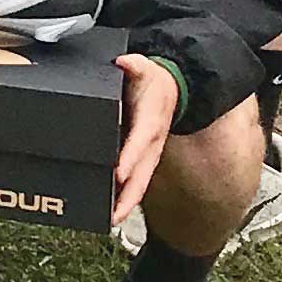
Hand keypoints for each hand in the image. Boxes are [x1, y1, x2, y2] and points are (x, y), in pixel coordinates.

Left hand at [111, 53, 182, 227]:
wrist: (171, 90)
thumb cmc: (153, 82)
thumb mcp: (145, 68)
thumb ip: (135, 65)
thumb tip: (124, 62)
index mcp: (151, 120)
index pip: (141, 140)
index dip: (132, 156)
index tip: (120, 172)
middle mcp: (152, 142)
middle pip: (143, 173)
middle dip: (130, 194)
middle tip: (116, 214)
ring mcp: (148, 153)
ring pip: (140, 182)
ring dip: (127, 201)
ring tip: (111, 219)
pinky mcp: (142, 158)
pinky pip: (135, 179)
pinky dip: (124, 195)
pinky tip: (110, 209)